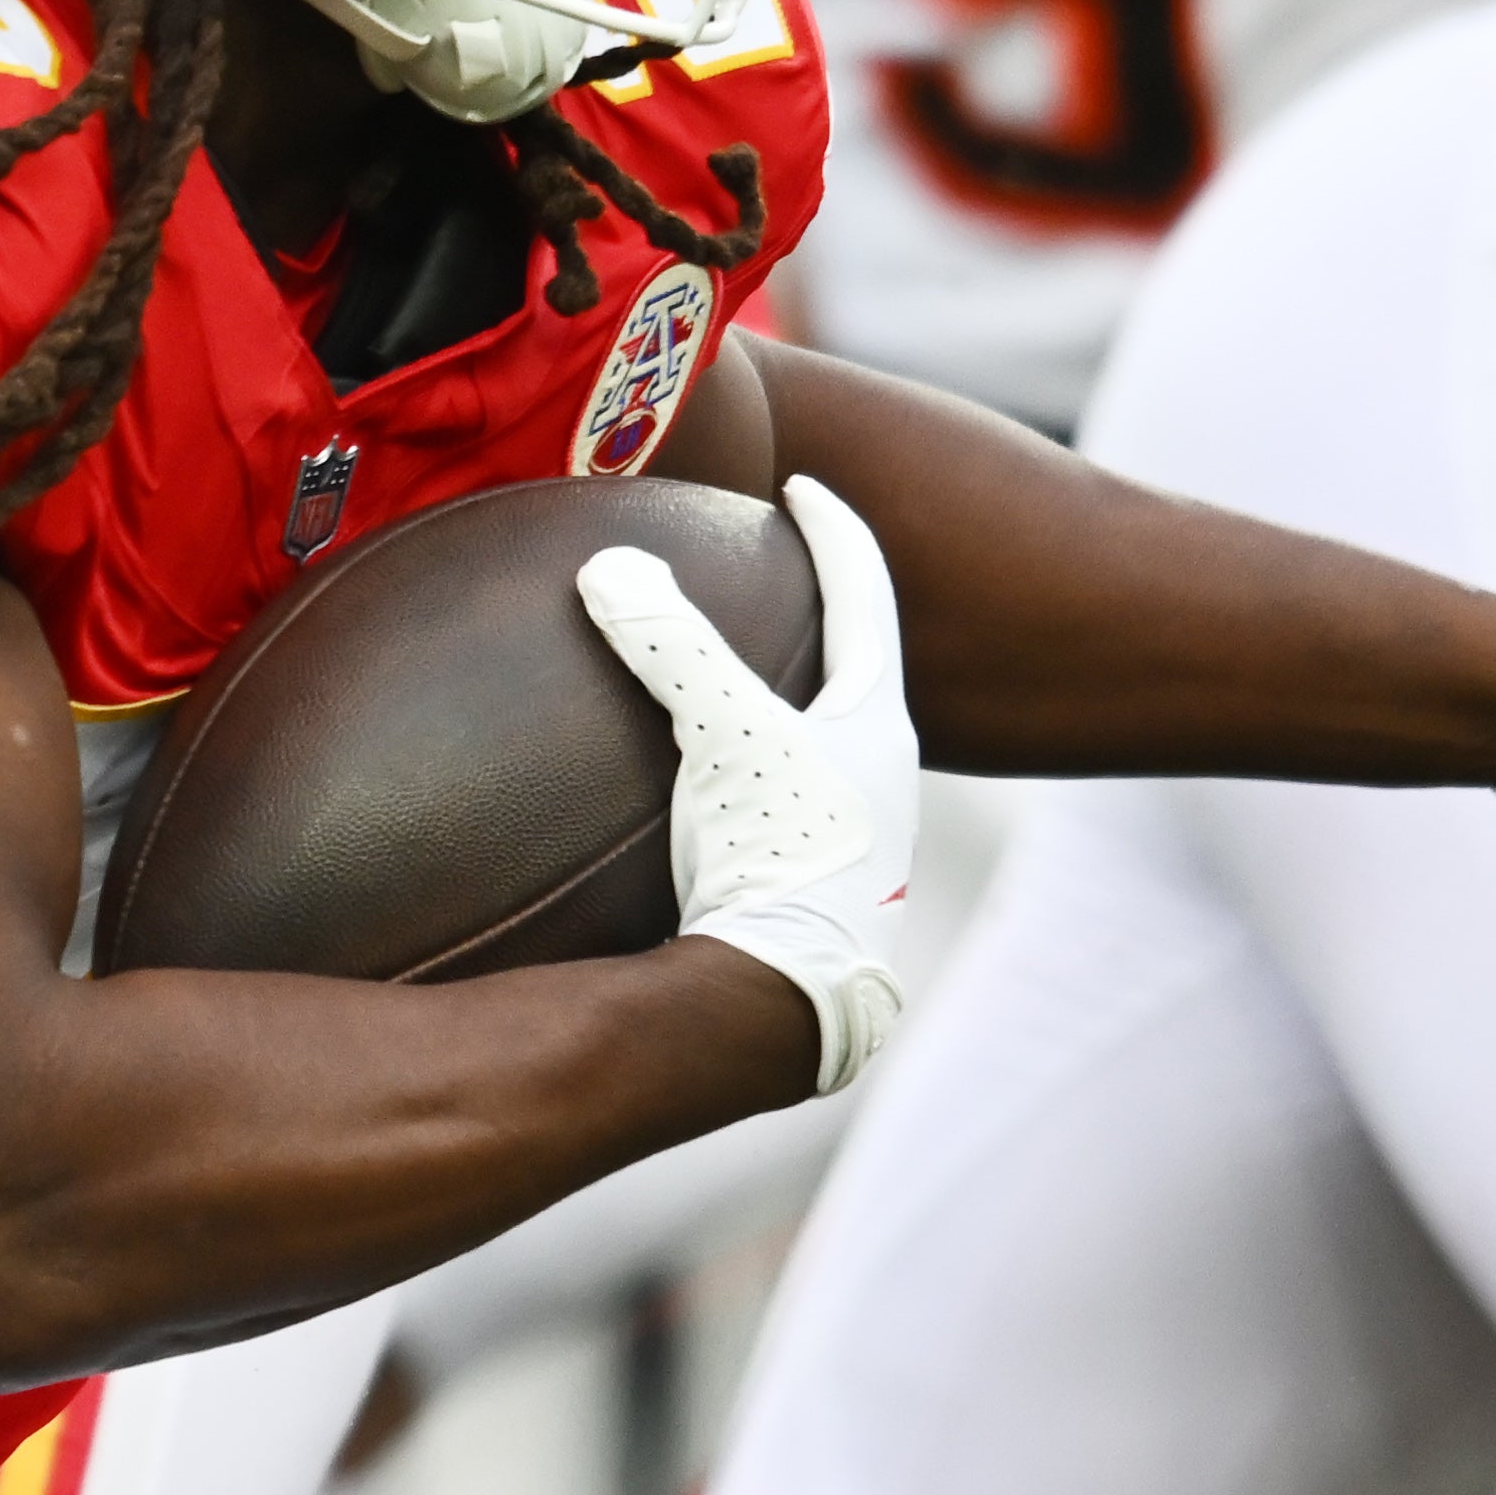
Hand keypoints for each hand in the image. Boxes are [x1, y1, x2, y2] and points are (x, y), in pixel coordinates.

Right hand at [582, 473, 919, 1093]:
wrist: (786, 1005)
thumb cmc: (778, 862)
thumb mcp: (725, 737)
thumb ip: (671, 647)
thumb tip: (612, 566)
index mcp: (877, 723)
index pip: (864, 593)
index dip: (832, 531)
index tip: (804, 489)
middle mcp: (883, 778)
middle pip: (859, 665)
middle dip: (823, 614)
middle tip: (779, 570)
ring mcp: (856, 840)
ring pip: (830, 739)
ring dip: (792, 698)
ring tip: (741, 677)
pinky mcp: (817, 890)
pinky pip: (793, 799)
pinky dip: (758, 767)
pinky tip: (712, 792)